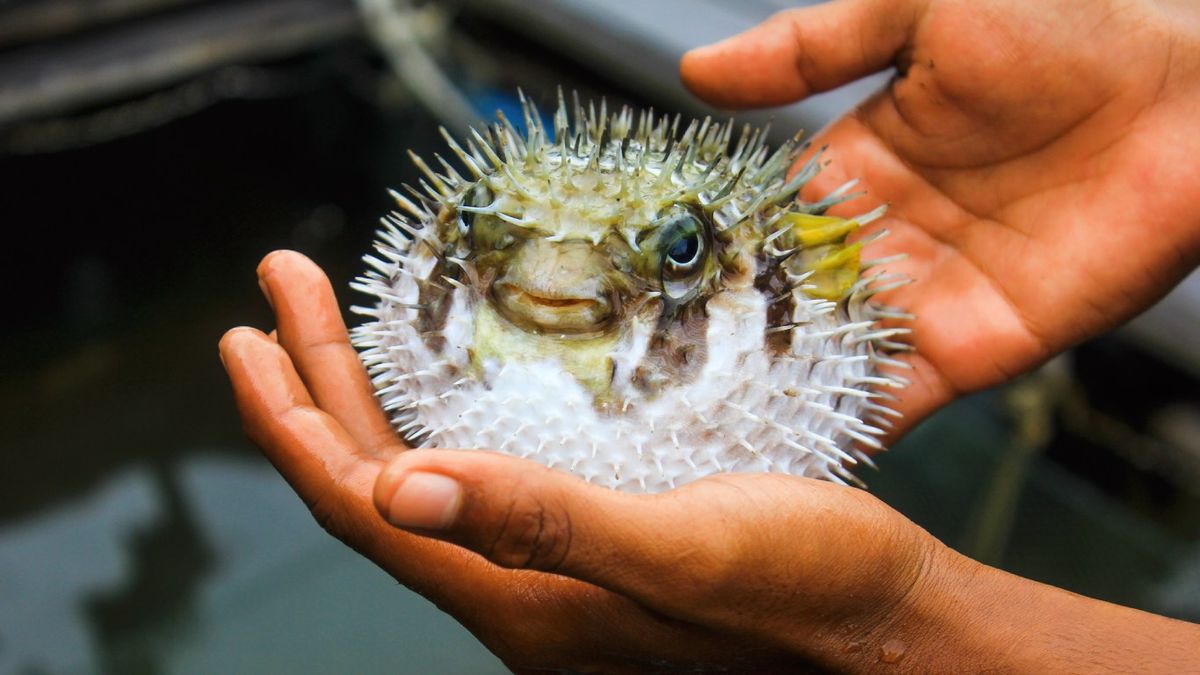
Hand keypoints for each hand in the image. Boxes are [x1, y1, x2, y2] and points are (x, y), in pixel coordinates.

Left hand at [220, 251, 943, 672]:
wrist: (886, 622)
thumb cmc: (804, 590)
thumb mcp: (679, 551)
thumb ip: (544, 525)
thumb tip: (399, 491)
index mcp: (520, 597)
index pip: (366, 510)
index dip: (295, 427)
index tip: (247, 339)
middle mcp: (521, 591)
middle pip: (383, 487)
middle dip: (317, 389)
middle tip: (278, 295)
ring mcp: (555, 573)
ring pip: (428, 481)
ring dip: (370, 399)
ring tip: (334, 327)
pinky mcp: (595, 547)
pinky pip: (485, 482)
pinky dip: (442, 421)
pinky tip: (449, 381)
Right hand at [682, 0, 1199, 439]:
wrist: (1197, 91)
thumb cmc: (1072, 23)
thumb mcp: (921, 8)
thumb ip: (810, 46)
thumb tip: (697, 72)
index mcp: (855, 163)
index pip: (761, 222)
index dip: (705, 255)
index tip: (636, 291)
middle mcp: (880, 238)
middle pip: (783, 304)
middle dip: (723, 343)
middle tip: (649, 385)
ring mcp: (925, 298)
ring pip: (828, 358)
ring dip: (770, 394)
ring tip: (695, 436)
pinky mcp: (978, 348)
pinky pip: (899, 396)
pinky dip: (848, 427)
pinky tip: (790, 456)